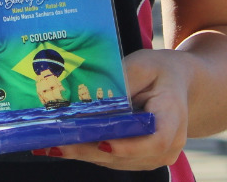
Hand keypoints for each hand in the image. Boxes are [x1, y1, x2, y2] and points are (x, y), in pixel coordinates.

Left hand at [39, 48, 190, 171]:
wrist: (177, 84)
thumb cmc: (160, 71)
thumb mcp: (144, 65)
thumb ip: (124, 80)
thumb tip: (97, 97)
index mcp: (173, 118)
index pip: (155, 140)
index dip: (128, 145)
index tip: (102, 142)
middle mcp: (168, 145)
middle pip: (127, 155)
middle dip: (89, 148)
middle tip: (57, 142)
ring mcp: (154, 157)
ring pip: (115, 161)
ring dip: (82, 153)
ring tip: (49, 143)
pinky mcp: (139, 159)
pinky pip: (112, 159)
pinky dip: (87, 152)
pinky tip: (60, 145)